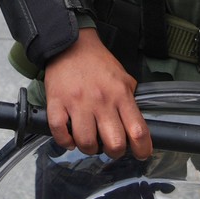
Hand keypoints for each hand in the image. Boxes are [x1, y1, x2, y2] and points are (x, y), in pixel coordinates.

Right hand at [43, 28, 151, 159]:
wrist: (71, 44)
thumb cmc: (97, 63)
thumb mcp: (124, 79)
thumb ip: (130, 102)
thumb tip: (136, 127)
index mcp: (120, 95)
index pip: (138, 131)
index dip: (142, 150)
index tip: (140, 154)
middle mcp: (101, 101)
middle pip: (114, 143)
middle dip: (114, 152)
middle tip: (110, 147)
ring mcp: (78, 103)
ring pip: (86, 142)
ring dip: (89, 148)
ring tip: (89, 142)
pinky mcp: (57, 102)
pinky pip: (60, 132)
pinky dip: (65, 141)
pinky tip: (70, 138)